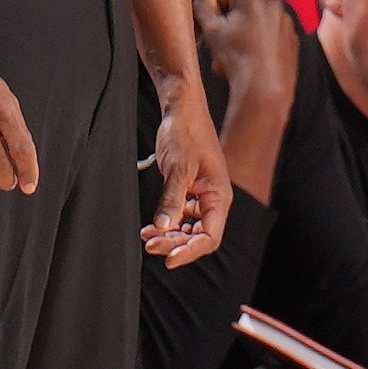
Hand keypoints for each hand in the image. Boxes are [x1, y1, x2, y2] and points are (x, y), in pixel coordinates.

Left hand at [144, 81, 231, 264]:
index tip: (167, 260)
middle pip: (198, 236)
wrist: (181, 109)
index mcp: (219, 196)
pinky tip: (151, 226)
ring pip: (188, 229)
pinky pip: (181, 217)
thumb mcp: (178, 167)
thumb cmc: (186, 133)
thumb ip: (171, 199)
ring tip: (147, 236)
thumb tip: (163, 228)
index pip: (209, 236)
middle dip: (175, 244)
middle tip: (149, 244)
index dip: (190, 251)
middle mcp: (213, 199)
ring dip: (170, 236)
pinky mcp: (188, 191)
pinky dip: (167, 224)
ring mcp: (201, 196)